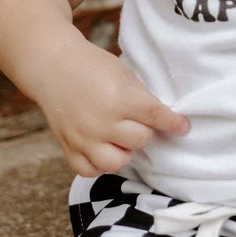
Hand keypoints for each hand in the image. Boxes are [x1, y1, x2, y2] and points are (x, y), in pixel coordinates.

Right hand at [30, 35, 188, 176]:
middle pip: (140, 141)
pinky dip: (98, 165)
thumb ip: (141, 98)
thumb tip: (162, 121)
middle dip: (144, 131)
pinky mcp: (68, 147)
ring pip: (117, 163)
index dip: (173, 123)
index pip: (154, 117)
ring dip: (124, 152)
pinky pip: (89, 171)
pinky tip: (102, 150)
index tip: (183, 126)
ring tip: (121, 139)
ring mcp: (83, 138)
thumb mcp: (123, 74)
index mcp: (118, 98)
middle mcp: (100, 122)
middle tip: (138, 122)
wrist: (53, 65)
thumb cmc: (93, 66)